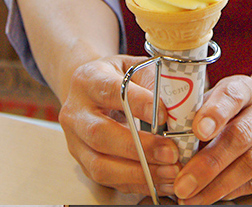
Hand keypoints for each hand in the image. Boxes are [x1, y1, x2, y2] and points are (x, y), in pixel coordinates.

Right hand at [58, 54, 181, 195]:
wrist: (92, 90)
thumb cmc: (120, 78)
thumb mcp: (136, 68)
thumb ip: (155, 82)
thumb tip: (178, 108)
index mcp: (88, 80)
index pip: (111, 91)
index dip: (138, 104)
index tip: (165, 115)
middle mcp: (75, 112)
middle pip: (100, 134)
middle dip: (139, 148)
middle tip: (170, 152)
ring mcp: (74, 141)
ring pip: (100, 164)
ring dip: (138, 172)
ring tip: (169, 171)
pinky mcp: (83, 162)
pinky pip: (107, 180)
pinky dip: (136, 183)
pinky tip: (160, 180)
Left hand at [172, 75, 251, 203]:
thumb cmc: (225, 115)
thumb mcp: (209, 105)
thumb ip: (191, 116)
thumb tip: (164, 140)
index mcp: (244, 89)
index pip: (231, 95)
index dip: (214, 113)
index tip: (197, 131)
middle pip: (239, 136)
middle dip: (207, 164)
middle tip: (182, 183)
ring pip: (251, 163)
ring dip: (217, 185)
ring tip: (192, 197)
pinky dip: (233, 191)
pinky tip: (214, 196)